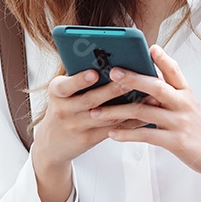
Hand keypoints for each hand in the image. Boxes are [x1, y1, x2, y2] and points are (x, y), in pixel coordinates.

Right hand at [30, 69, 145, 201]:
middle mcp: (64, 110)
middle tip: (131, 80)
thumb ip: (80, 78)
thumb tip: (111, 58)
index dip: (79, 80)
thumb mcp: (63, 92)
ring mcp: (76, 126)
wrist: (52, 142)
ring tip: (148, 96)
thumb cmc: (64, 107)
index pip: (65, 85)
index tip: (94, 72)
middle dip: (112, 90)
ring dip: (128, 106)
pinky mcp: (88, 139)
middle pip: (91, 99)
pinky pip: (112, 129)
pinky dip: (130, 122)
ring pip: (106, 115)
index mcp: (57, 92)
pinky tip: (145, 114)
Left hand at [91, 45, 200, 201]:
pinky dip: (126, 134)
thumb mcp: (188, 105)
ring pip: (144, 112)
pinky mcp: (175, 141)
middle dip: (133, 78)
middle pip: (157, 87)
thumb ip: (169, 92)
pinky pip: (145, 135)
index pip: (174, 71)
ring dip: (118, 111)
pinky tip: (112, 133)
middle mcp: (184, 104)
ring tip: (97, 111)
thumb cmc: (197, 127)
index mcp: (186, 92)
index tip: (150, 47)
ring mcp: (179, 122)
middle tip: (113, 73)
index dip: (162, 58)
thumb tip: (144, 80)